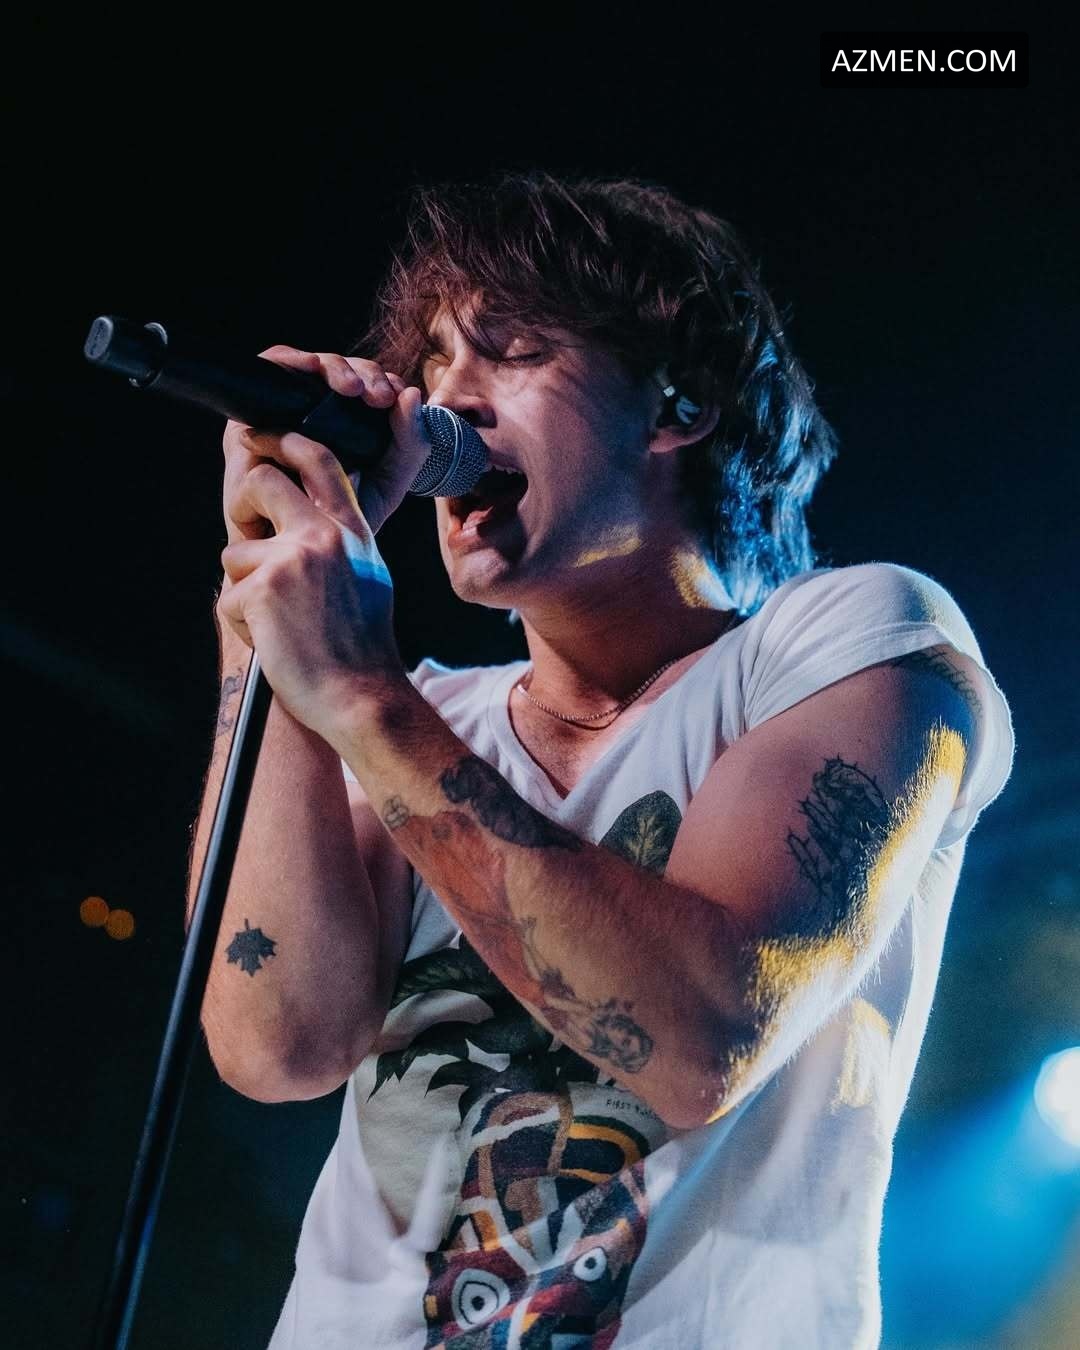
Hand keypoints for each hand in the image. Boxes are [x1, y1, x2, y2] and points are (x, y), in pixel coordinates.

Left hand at [217, 347, 424, 743]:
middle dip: (242, 505)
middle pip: (261, 483)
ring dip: (244, 589)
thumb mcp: (368, 577)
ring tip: (280, 622)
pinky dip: (243, 624)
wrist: (360, 695)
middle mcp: (325, 536)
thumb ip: (339, 543)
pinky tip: (274, 641)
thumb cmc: (361, 649)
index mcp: (352, 532)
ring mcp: (293, 559)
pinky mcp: (263, 588)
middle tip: (247, 537)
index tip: (260, 438)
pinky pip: (229, 596)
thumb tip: (301, 525)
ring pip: (235, 553)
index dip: (283, 441)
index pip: (319, 461)